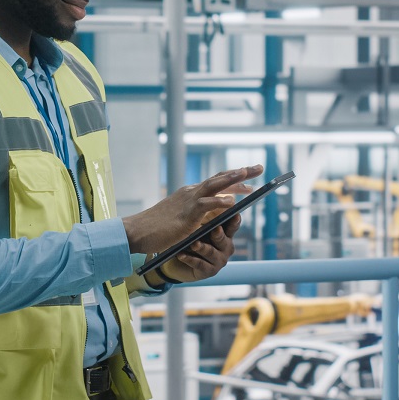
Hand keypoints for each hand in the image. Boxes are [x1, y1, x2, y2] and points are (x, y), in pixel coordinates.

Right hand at [123, 164, 262, 256]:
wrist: (138, 231)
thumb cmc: (158, 228)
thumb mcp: (183, 218)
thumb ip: (199, 215)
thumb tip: (217, 216)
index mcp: (191, 193)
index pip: (216, 181)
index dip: (234, 178)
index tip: (249, 178)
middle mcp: (191, 192)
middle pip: (220, 178)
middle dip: (241, 173)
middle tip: (260, 168)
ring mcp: (188, 201)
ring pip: (214, 185)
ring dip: (232, 180)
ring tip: (248, 175)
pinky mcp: (186, 214)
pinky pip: (205, 205)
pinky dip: (219, 202)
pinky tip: (232, 202)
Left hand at [152, 213, 237, 285]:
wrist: (179, 262)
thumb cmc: (192, 239)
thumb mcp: (200, 228)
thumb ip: (206, 219)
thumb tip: (207, 200)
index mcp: (226, 234)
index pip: (233, 226)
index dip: (235, 221)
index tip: (235, 214)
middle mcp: (226, 248)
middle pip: (223, 240)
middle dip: (218, 235)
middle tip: (215, 229)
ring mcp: (219, 261)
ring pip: (211, 253)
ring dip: (202, 247)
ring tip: (193, 243)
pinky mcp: (209, 271)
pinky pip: (199, 264)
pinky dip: (189, 259)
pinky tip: (181, 254)